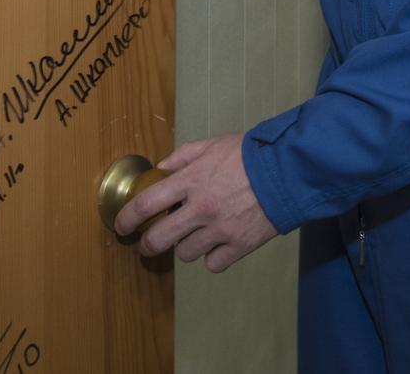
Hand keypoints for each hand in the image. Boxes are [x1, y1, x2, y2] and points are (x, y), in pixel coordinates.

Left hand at [113, 133, 277, 272]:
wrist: (287, 171)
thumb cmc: (249, 154)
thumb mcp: (212, 144)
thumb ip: (182, 156)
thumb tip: (160, 169)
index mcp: (191, 180)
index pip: (146, 203)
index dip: (127, 218)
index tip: (122, 225)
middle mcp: (200, 208)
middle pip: (158, 239)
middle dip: (147, 244)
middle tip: (148, 242)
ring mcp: (219, 231)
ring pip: (184, 254)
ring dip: (184, 246)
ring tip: (193, 235)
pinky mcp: (239, 246)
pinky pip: (212, 264)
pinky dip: (212, 257)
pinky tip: (216, 244)